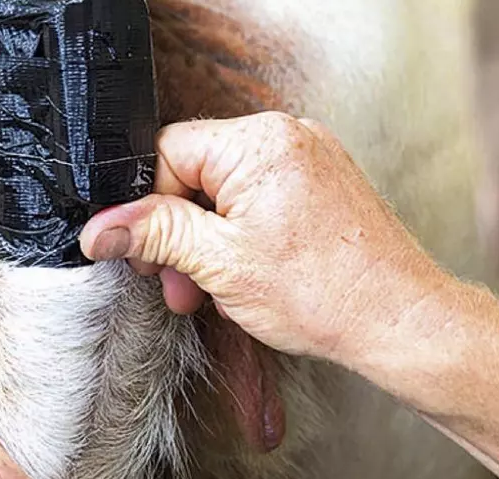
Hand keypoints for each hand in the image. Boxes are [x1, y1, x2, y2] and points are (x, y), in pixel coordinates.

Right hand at [80, 112, 443, 358]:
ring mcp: (307, 159)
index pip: (168, 152)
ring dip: (206, 241)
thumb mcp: (219, 263)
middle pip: (196, 174)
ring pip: (224, 192)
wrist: (398, 320)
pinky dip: (238, 235)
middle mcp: (286, 137)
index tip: (145, 250)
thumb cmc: (325, 293)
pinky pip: (256, 200)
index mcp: (258, 143)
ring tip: (209, 288)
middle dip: (179, 232)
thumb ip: (154, 235)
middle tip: (176, 279)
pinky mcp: (317, 183)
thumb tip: (100, 229)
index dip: (149, 206)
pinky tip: (239, 274)